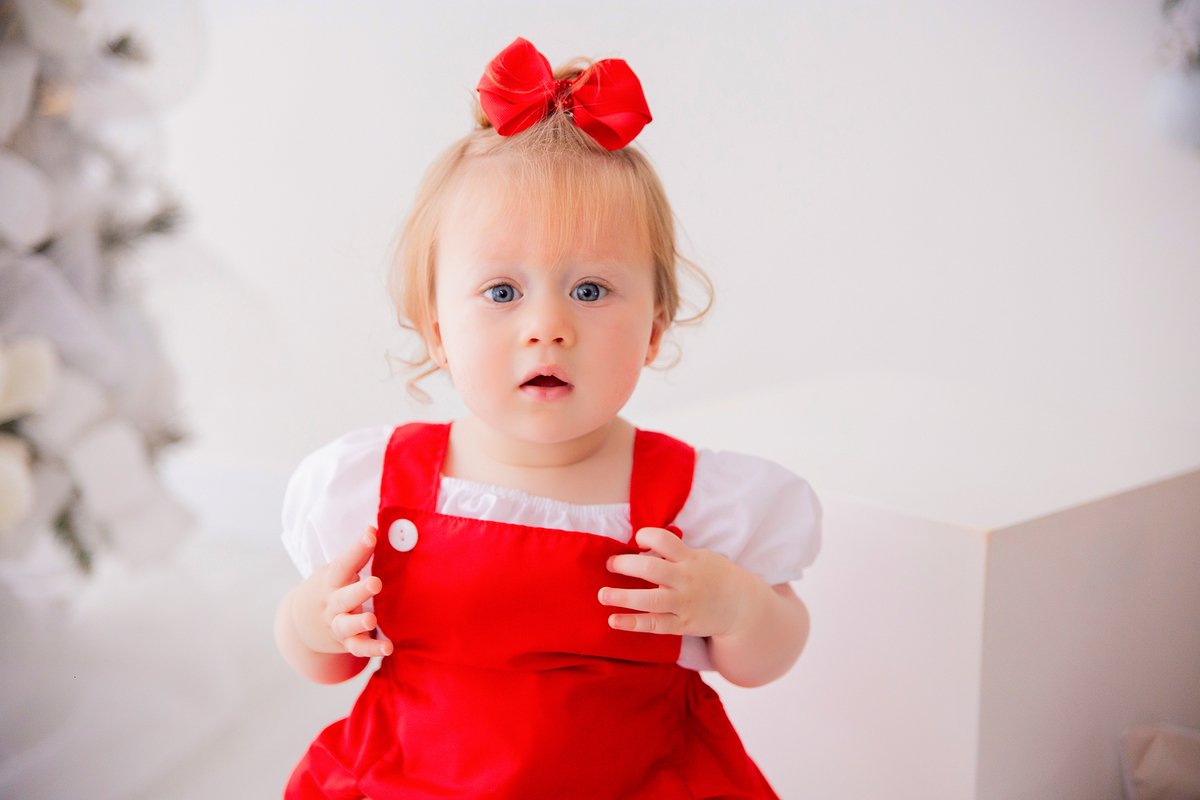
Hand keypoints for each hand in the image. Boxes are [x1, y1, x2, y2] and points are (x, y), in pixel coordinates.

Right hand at [290, 526, 392, 657]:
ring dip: (358, 622)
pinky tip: (387, 648)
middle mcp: (332, 603)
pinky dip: (372, 649)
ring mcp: (337, 624)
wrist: (300, 626)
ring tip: (371, 620)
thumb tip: (376, 527)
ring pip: (346, 625)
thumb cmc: (327, 590)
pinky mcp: (345, 643)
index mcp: (331, 581)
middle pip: (344, 597)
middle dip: (360, 591)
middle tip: (376, 583)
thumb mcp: (336, 572)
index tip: (371, 533)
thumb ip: (357, 555)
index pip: (344, 563)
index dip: (357, 548)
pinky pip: (357, 647)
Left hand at [598, 527, 754, 637]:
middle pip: (651, 568)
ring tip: (602, 595)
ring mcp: (684, 603)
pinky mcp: (682, 624)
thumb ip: (675, 554)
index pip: (665, 540)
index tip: (636, 539)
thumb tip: (640, 547)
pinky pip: (654, 624)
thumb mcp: (700, 557)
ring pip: (650, 600)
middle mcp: (686, 579)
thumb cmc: (713, 576)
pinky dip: (633, 623)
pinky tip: (613, 621)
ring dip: (623, 597)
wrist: (741, 606)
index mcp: (690, 559)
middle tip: (610, 565)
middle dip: (626, 565)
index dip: (646, 535)